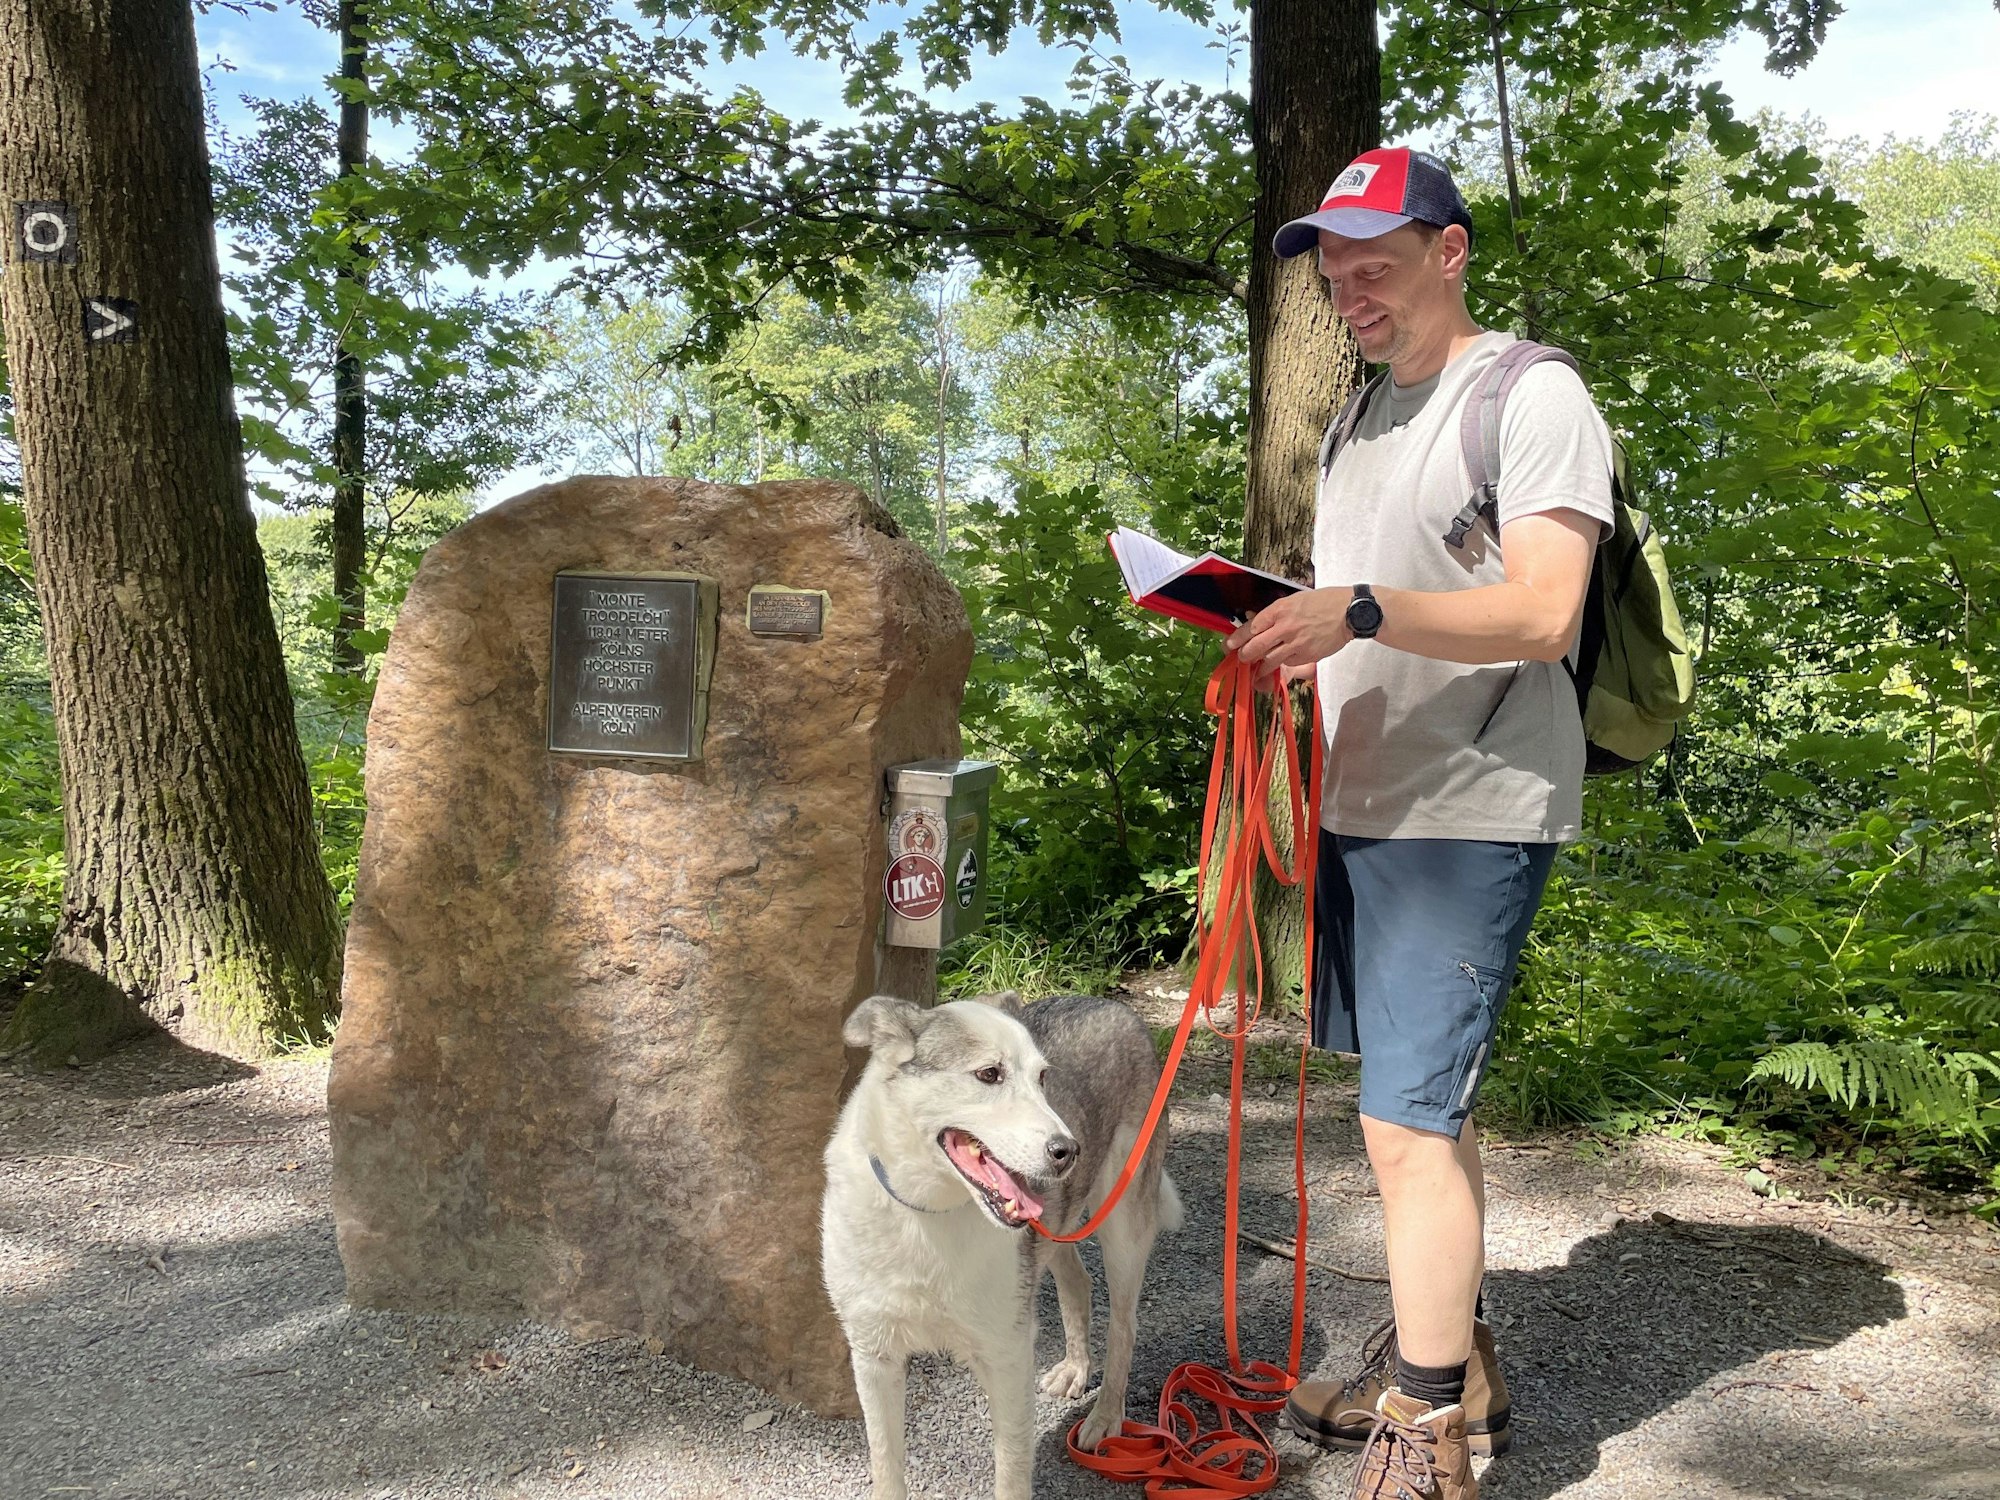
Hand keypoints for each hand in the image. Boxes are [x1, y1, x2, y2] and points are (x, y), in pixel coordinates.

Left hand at [1226, 588, 1354, 682]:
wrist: (1350, 612)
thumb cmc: (1324, 602)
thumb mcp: (1296, 599)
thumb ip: (1276, 612)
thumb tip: (1256, 620)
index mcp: (1280, 610)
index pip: (1251, 627)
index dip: (1237, 638)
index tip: (1229, 644)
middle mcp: (1285, 627)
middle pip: (1255, 647)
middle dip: (1244, 655)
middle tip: (1241, 657)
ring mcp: (1296, 643)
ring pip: (1269, 660)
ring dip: (1261, 665)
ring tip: (1258, 666)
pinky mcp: (1307, 655)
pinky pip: (1288, 663)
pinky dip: (1283, 663)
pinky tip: (1283, 661)